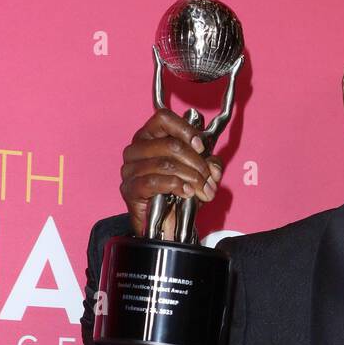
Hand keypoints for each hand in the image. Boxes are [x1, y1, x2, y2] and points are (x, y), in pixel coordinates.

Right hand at [119, 107, 222, 238]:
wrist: (164, 226)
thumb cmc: (178, 195)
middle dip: (197, 163)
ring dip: (192, 178)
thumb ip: (210, 165)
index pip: (163, 118)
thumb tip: (214, 165)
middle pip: (170, 144)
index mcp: (150, 136)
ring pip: (166, 164)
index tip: (201, 147)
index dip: (185, 130)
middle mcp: (136, 149)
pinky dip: (176, 186)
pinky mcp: (129, 189)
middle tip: (209, 179)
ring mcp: (130, 169)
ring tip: (203, 190)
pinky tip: (187, 193)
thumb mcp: (200, 175)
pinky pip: (154, 181)